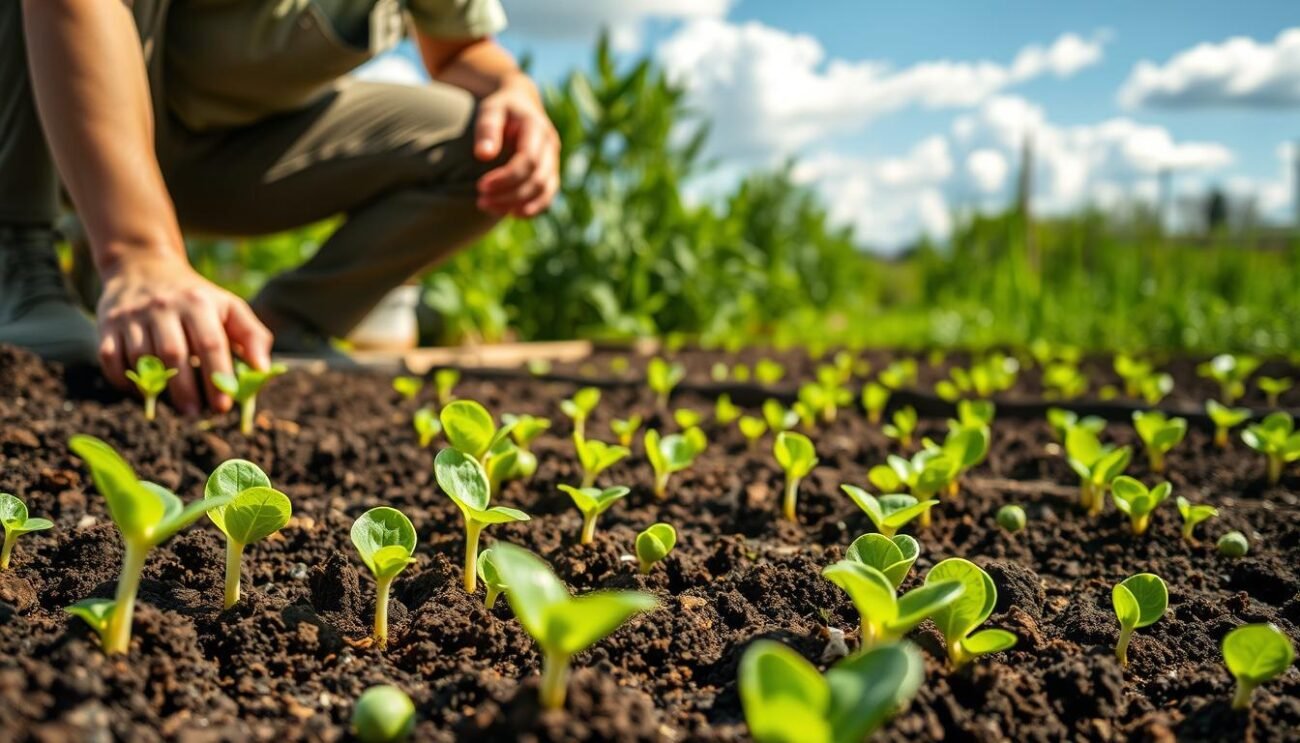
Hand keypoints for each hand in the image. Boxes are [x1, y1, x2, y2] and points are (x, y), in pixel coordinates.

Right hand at [96, 253, 272, 416]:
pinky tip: (144, 392)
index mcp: (198, 303)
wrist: (143, 267)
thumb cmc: (196, 298)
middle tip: (196, 413)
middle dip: (186, 389)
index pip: (210, 343)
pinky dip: (124, 381)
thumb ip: (252, 336)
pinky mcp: (108, 324)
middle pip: (174, 354)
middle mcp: (163, 306)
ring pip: (142, 359)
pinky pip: (111, 359)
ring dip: (157, 388)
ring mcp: (132, 315)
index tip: (223, 406)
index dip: (217, 377)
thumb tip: (263, 371)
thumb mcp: (229, 307)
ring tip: (175, 406)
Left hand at [473, 74, 559, 217]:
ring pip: (544, 191)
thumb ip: (487, 129)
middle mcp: (550, 146)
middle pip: (537, 180)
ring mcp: (554, 161)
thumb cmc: (501, 108)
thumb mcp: (490, 110)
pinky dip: (532, 208)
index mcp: (537, 128)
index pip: (528, 161)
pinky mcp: (551, 173)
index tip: (481, 186)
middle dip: (509, 195)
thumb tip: (483, 155)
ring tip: (488, 207)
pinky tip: (510, 213)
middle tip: (480, 201)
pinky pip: (547, 196)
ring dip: (518, 204)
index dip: (506, 178)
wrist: (520, 104)